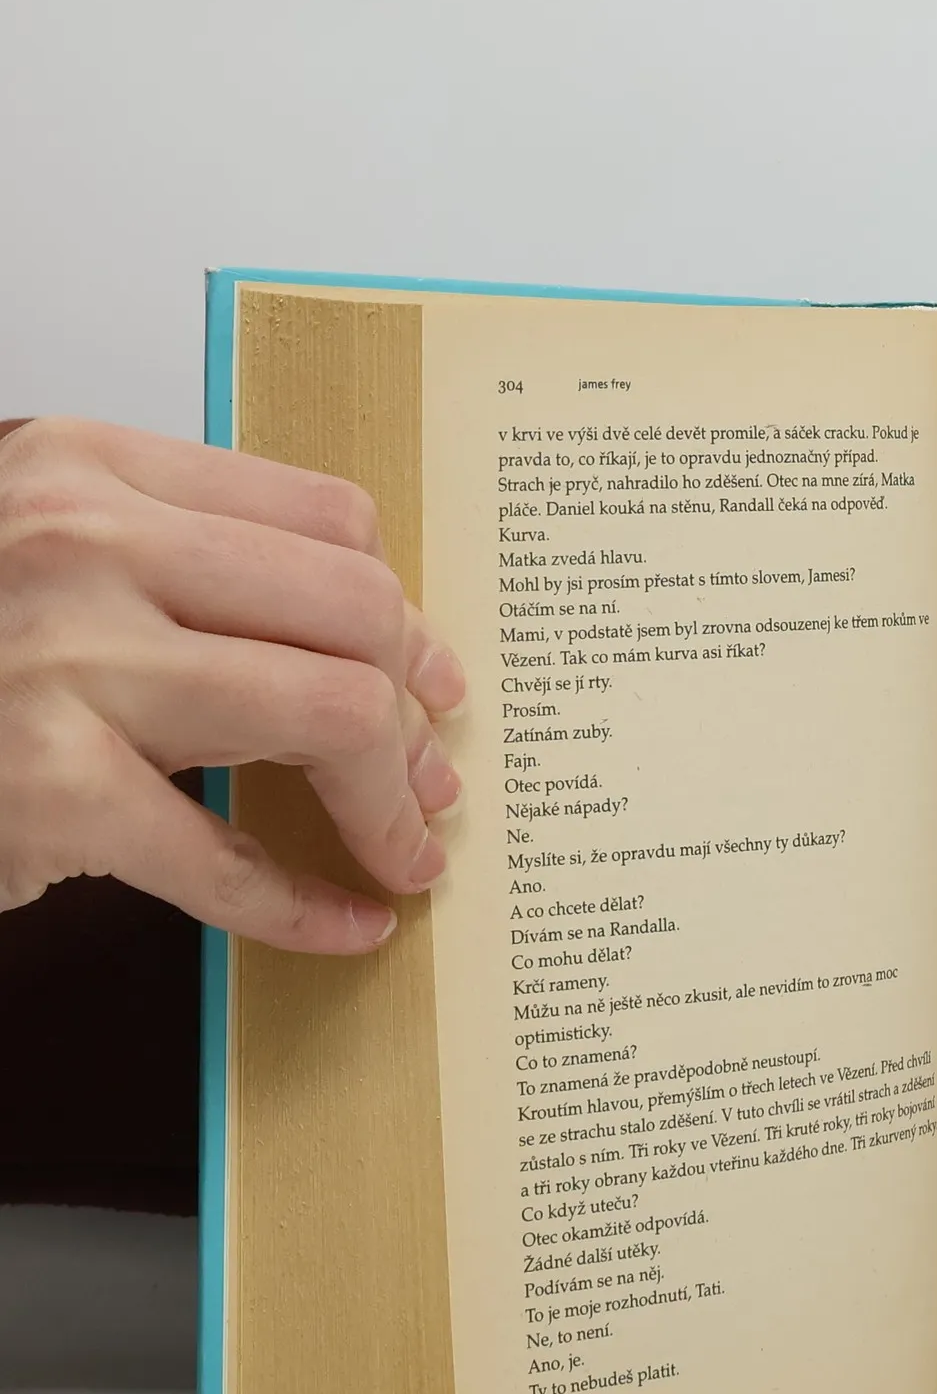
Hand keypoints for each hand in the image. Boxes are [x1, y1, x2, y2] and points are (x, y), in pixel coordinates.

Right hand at [0, 416, 464, 952]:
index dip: (402, 613)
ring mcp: (63, 663)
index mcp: (93, 470)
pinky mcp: (49, 787)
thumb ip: (183, 572)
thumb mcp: (50, 562)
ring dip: (388, 803)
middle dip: (414, 713)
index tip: (426, 676)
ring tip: (403, 850)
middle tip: (430, 779)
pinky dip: (306, 907)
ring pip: (330, 711)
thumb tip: (379, 646)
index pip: (328, 519)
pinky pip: (230, 859)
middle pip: (355, 610)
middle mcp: (81, 545)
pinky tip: (347, 923)